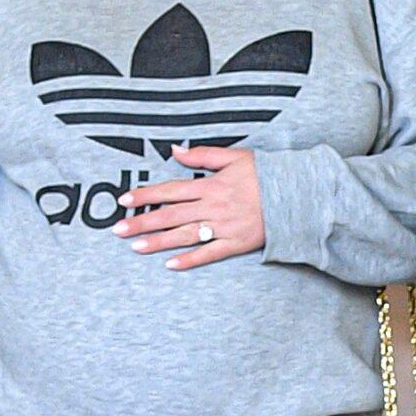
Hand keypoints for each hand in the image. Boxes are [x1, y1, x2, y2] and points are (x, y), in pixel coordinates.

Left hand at [118, 145, 264, 267]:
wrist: (297, 195)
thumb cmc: (267, 174)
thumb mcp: (235, 157)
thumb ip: (203, 154)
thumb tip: (175, 150)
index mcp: (211, 185)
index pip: (171, 190)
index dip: (146, 195)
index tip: (124, 200)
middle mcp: (213, 206)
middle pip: (171, 215)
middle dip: (142, 222)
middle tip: (117, 230)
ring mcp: (224, 226)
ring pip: (185, 235)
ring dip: (159, 242)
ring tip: (135, 247)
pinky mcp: (237, 243)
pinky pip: (210, 253)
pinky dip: (190, 260)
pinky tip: (171, 265)